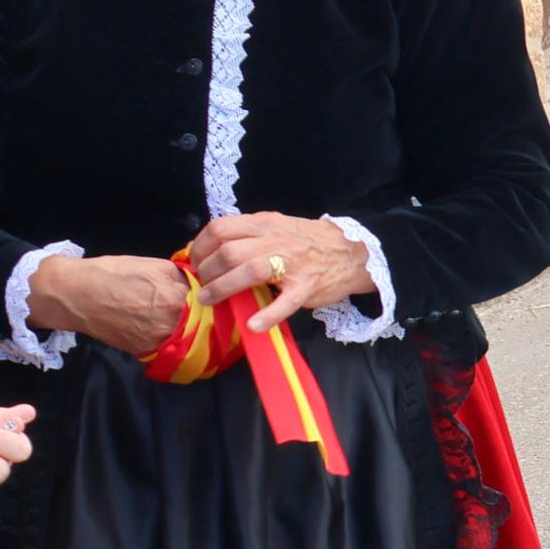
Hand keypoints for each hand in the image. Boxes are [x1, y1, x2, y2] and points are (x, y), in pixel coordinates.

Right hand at [24, 251, 193, 354]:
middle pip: (198, 320)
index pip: (206, 299)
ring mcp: (156, 340)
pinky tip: (160, 326)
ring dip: (184, 327)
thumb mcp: (155, 266)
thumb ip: (182, 278)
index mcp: (175, 298)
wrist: (75, 295)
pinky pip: (165, 345)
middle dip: (198, 312)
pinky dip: (166, 337)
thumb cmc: (113, 274)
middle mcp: (169, 323)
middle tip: (192, 305)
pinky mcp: (143, 351)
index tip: (205, 293)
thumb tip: (199, 285)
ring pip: (184, 335)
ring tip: (173, 315)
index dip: (206, 295)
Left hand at [185, 213, 372, 331]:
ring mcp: (292, 264)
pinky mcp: (306, 287)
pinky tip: (253, 325)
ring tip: (211, 300)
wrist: (353, 252)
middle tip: (202, 285)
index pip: (220, 228)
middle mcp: (276, 240)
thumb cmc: (309, 242)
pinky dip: (267, 315)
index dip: (200, 246)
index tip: (196, 262)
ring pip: (249, 271)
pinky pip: (285, 302)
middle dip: (206, 272)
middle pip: (228, 252)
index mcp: (265, 223)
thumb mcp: (277, 226)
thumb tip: (212, 248)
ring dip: (223, 288)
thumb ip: (249, 234)